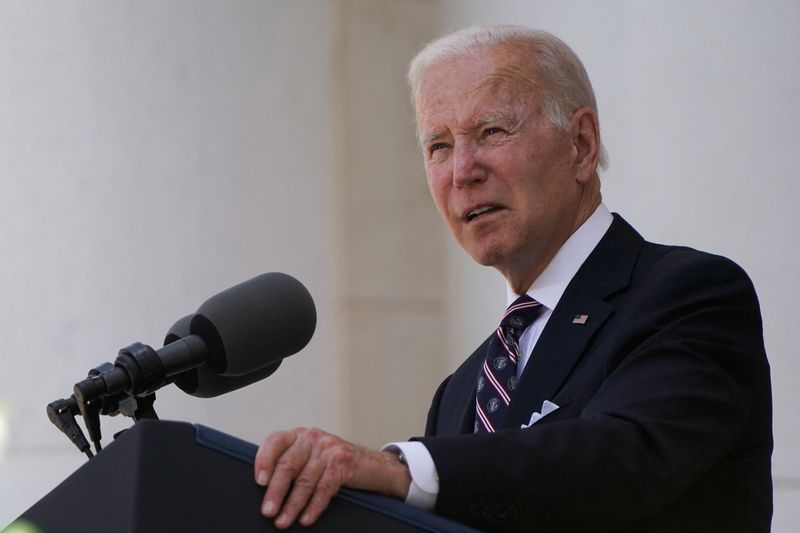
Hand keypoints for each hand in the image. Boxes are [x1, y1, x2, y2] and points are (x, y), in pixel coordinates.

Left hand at [254, 427, 410, 528]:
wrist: (374, 466)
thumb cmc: (336, 464)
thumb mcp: (311, 456)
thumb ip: (291, 462)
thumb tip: (264, 487)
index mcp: (300, 435)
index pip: (275, 441)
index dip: (264, 460)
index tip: (259, 481)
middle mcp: (312, 438)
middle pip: (288, 465)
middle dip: (275, 491)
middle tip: (267, 511)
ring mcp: (329, 449)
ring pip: (304, 481)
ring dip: (292, 505)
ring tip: (282, 521)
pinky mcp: (343, 462)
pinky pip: (323, 489)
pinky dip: (313, 507)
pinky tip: (306, 519)